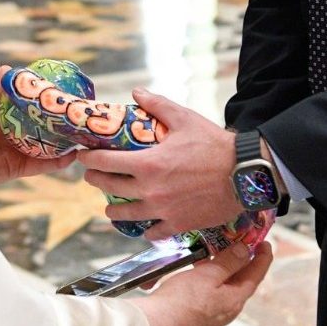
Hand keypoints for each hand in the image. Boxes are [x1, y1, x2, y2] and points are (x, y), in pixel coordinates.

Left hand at [0, 67, 72, 199]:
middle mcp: (13, 130)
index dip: (44, 96)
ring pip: (45, 143)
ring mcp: (16, 149)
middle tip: (78, 110)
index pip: (28, 102)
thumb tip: (7, 69)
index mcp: (2, 112)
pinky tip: (71, 156)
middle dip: (59, 117)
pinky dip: (56, 162)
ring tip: (82, 131)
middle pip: (41, 123)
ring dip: (63, 139)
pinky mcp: (16, 168)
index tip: (62, 88)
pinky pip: (40, 165)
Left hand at [77, 88, 240, 240]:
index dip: (88, 159)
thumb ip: (157, 105)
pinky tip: (142, 224)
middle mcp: (150, 191)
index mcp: (148, 164)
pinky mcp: (178, 225)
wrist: (244, 174)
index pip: (105, 162)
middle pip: (109, 188)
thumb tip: (136, 92)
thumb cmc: (214, 144)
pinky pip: (152, 233)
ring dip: (112, 210)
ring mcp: (163, 211)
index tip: (82, 156)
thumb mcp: (184, 119)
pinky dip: (144, 229)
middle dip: (95, 181)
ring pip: (125, 216)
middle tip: (91, 176)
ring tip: (109, 207)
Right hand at [126, 242, 274, 325]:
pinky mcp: (200, 317)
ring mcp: (214, 315)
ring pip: (225, 288)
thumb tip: (245, 251)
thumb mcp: (208, 274)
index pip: (256, 275)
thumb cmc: (181, 301)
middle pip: (241, 282)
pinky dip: (211, 281)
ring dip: (223, 271)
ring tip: (215, 255)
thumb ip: (228, 262)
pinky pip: (212, 295)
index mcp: (235, 299)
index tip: (265, 244)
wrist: (158, 323)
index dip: (263, 258)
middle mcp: (228, 310)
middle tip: (241, 245)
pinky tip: (199, 274)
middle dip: (242, 262)